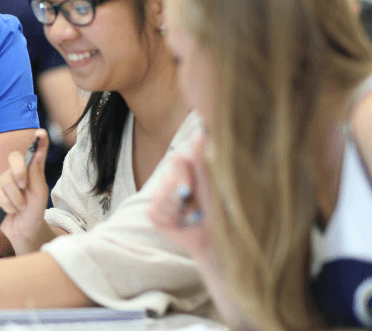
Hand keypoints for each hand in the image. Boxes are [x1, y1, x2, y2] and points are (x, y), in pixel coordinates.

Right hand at [0, 129, 52, 253]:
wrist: (25, 230)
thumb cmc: (35, 211)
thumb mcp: (40, 193)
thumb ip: (36, 173)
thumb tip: (37, 152)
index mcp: (31, 170)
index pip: (33, 151)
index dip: (37, 141)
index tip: (41, 133)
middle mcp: (16, 172)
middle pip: (14, 159)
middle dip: (19, 172)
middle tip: (24, 186)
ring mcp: (3, 181)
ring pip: (6, 181)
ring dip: (16, 200)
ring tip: (20, 207)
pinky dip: (8, 206)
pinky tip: (10, 210)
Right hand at [148, 135, 210, 256]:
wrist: (215, 238)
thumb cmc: (218, 209)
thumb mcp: (211, 183)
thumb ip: (203, 160)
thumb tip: (201, 134)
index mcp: (187, 171)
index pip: (177, 159)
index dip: (183, 172)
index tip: (194, 184)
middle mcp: (171, 181)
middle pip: (168, 175)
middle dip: (181, 189)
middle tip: (194, 203)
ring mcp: (161, 197)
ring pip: (162, 193)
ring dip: (179, 207)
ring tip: (192, 215)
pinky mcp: (154, 213)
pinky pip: (155, 208)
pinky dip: (170, 216)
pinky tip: (180, 221)